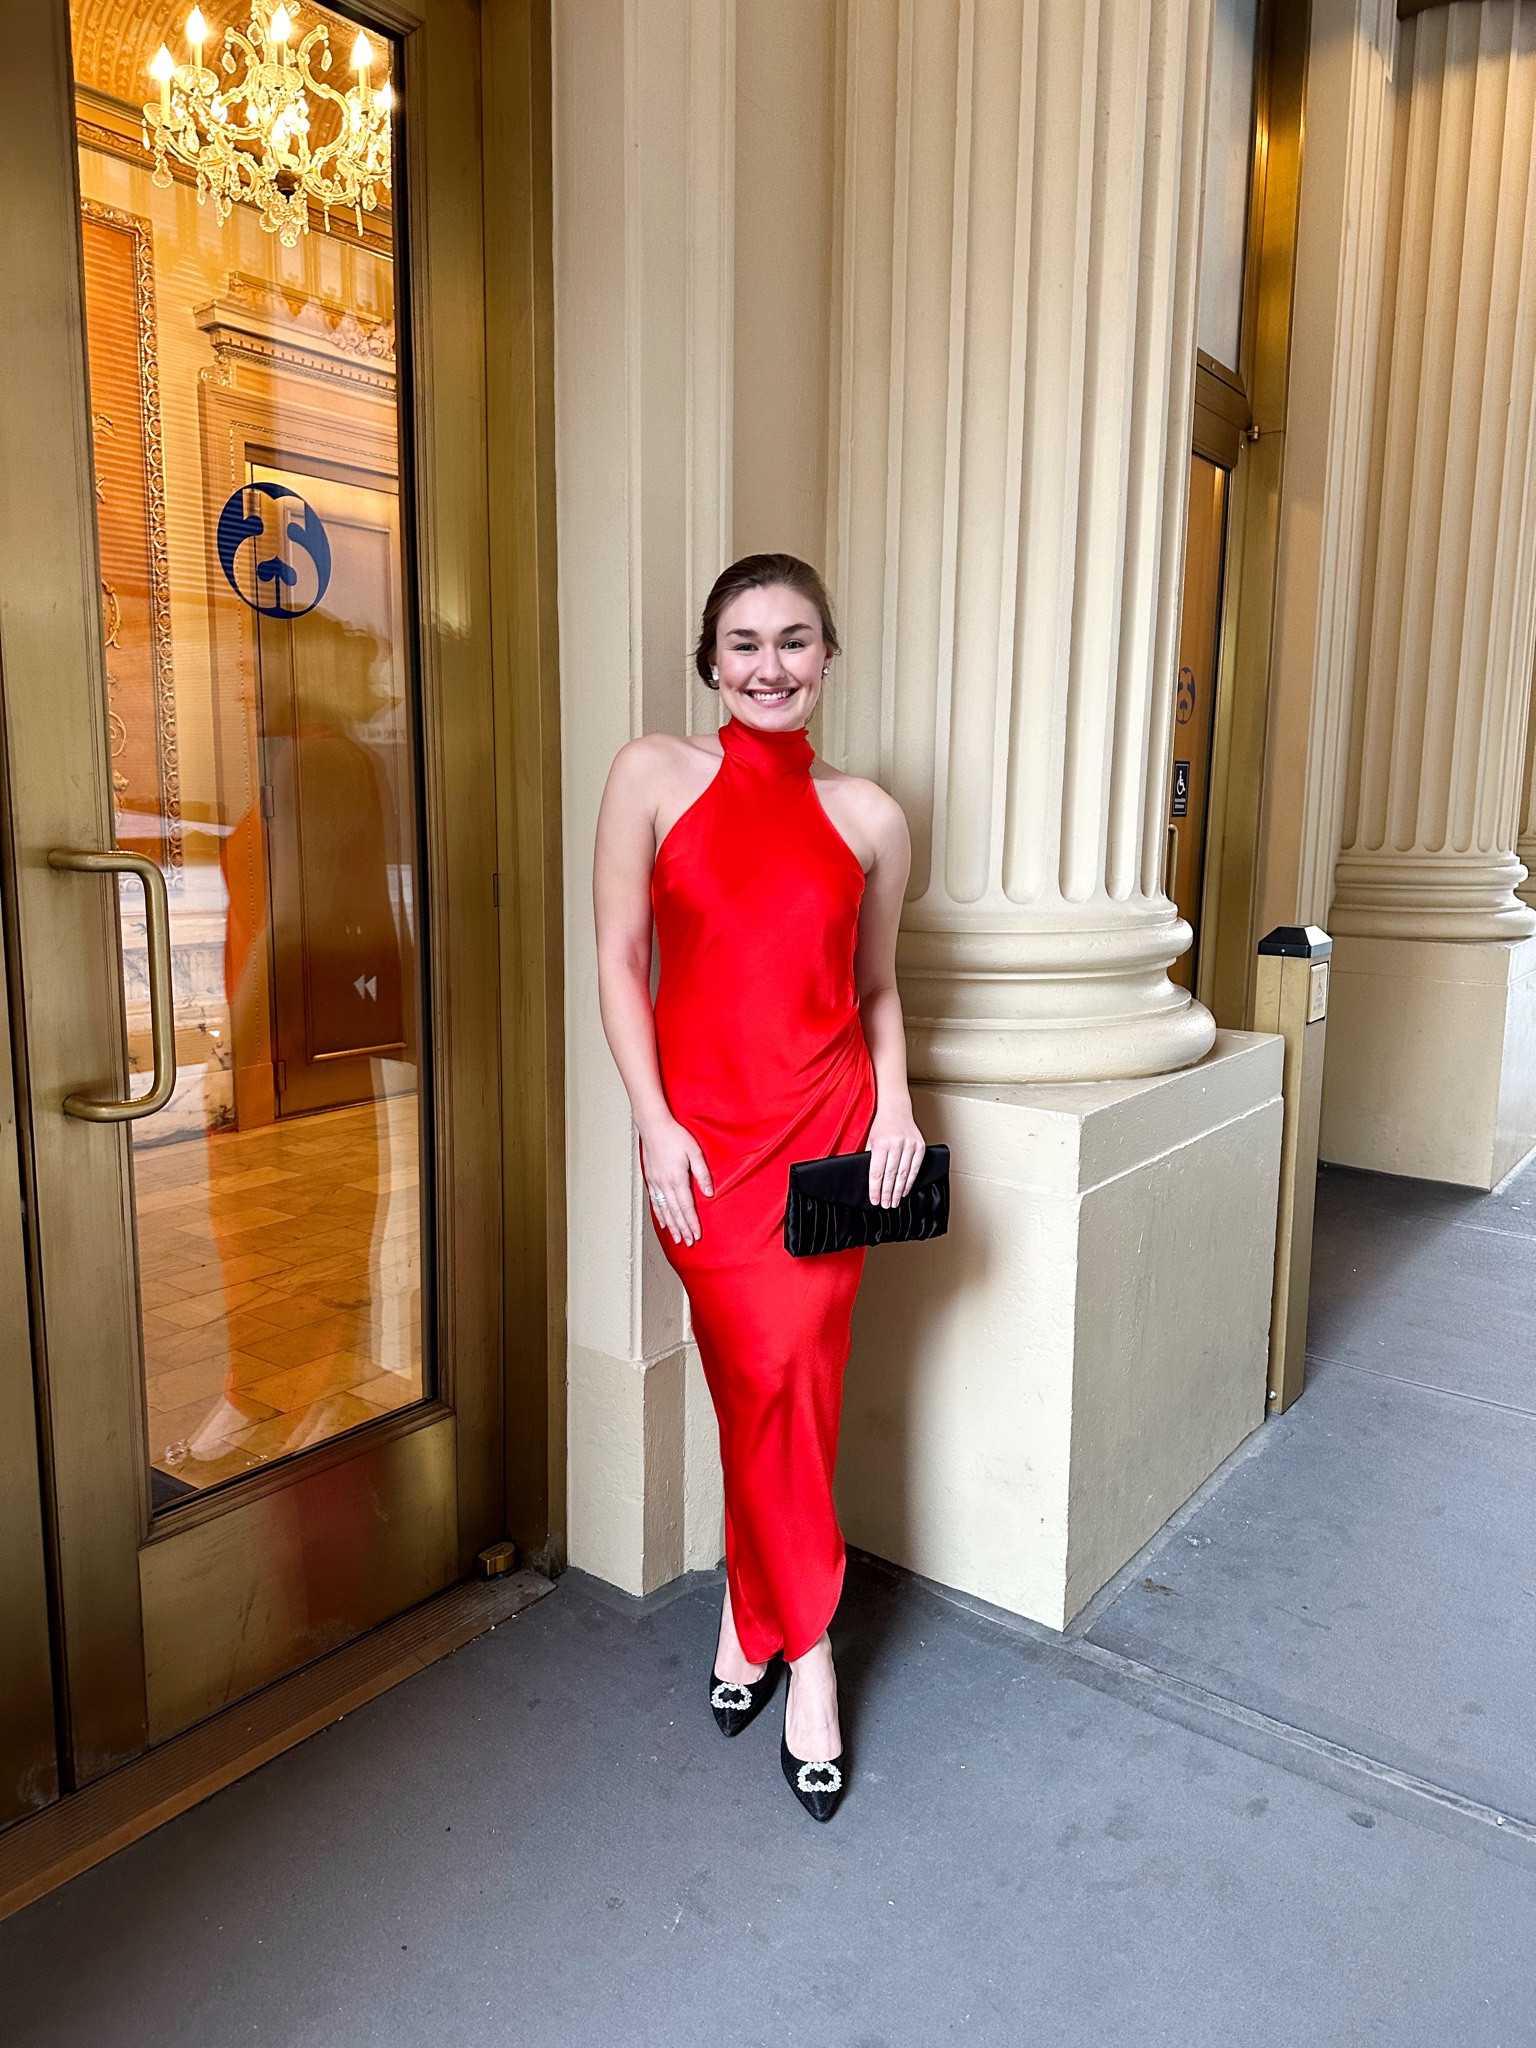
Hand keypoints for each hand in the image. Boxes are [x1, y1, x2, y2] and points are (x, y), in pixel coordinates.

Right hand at [639, 1113, 712, 1244]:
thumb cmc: (676, 1136)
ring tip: (676, 1238)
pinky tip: (663, 1222)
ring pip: (664, 1210)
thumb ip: (702, 1174)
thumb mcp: (695, 1152)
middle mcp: (665, 1184)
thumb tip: (709, 1193)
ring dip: (671, 1226)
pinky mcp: (650, 1179)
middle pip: (675, 1213)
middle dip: (682, 1229)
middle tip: (688, 1243)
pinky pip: (655, 1202)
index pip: (686, 1207)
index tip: (697, 1235)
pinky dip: (660, 1215)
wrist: (654, 1126)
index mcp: (677, 1179)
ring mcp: (656, 1183)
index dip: (692, 1223)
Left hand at [867, 1103, 924, 1207]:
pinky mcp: (920, 1146)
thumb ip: (870, 1158)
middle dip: (887, 1193)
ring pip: (904, 1174)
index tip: (874, 1200)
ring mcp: (909, 1145)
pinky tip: (905, 1190)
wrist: (896, 1109)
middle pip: (890, 1175)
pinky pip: (915, 1168)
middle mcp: (896, 1144)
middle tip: (886, 1205)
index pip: (877, 1172)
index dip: (875, 1189)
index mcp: (880, 1144)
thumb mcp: (870, 1140)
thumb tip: (871, 1180)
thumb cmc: (881, 1126)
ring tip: (895, 1201)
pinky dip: (910, 1181)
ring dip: (899, 1191)